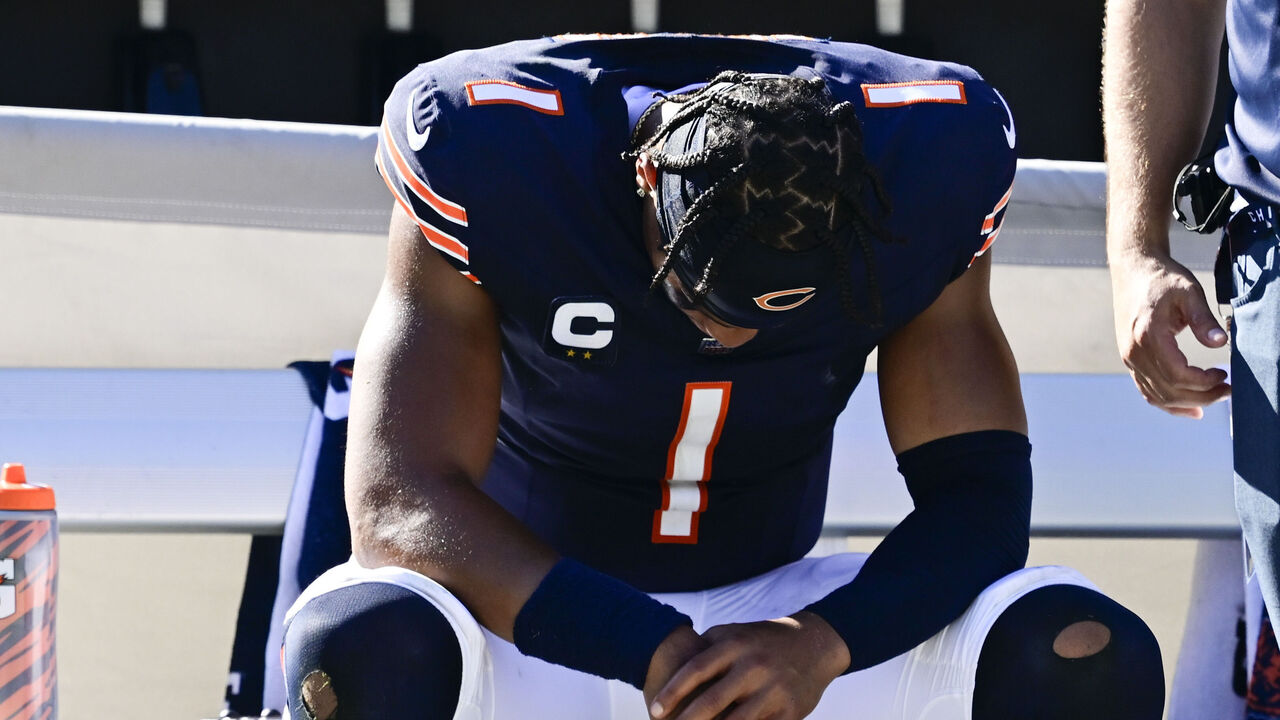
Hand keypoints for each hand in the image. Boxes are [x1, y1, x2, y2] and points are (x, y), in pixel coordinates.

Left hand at [647, 612, 848, 719]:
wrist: (813, 643)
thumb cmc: (762, 640)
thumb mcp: (734, 633)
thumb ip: (705, 647)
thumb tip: (673, 669)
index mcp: (735, 645)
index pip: (696, 670)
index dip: (673, 692)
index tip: (655, 710)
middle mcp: (753, 666)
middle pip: (712, 701)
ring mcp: (773, 689)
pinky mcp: (789, 710)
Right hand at [1111, 250, 1229, 417]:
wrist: (1132, 270)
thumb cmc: (1162, 279)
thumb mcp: (1189, 292)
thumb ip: (1204, 319)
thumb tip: (1221, 343)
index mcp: (1147, 336)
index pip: (1177, 375)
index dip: (1204, 382)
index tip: (1225, 374)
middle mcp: (1134, 352)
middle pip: (1169, 391)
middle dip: (1202, 396)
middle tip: (1228, 390)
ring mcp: (1129, 358)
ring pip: (1158, 396)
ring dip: (1188, 403)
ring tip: (1214, 397)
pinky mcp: (1130, 360)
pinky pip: (1147, 391)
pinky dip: (1168, 404)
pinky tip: (1191, 408)